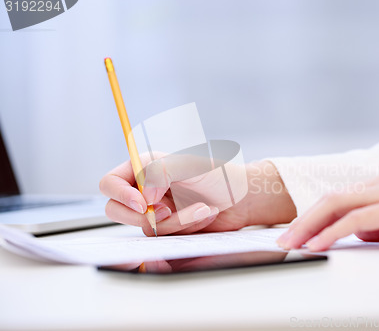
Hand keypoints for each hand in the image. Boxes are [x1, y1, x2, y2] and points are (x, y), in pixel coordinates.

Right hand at [99, 160, 295, 235]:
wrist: (243, 198)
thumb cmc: (219, 175)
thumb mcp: (191, 166)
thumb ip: (161, 173)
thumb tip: (144, 198)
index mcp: (144, 167)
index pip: (111, 182)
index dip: (120, 194)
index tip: (141, 203)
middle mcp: (145, 189)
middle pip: (116, 210)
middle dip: (143, 216)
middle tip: (167, 212)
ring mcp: (155, 210)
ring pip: (145, 227)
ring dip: (176, 222)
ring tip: (203, 208)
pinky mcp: (168, 228)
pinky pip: (165, 237)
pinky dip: (187, 228)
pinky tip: (206, 214)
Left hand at [277, 169, 378, 249]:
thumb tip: (359, 234)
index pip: (340, 198)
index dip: (314, 216)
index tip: (296, 232)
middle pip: (332, 198)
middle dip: (303, 220)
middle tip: (283, 239)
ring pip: (339, 205)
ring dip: (310, 226)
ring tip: (291, 244)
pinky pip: (359, 221)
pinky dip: (334, 233)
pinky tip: (318, 246)